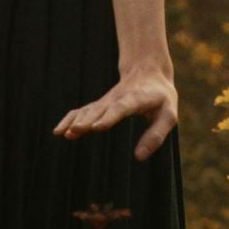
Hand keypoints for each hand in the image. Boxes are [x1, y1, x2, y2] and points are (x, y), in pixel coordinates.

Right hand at [53, 65, 177, 161]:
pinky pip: (82, 110)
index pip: (121, 108)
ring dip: (76, 121)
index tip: (96, 127)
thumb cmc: (162, 98)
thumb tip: (139, 156)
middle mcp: (118, 99)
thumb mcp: (169, 115)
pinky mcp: (100, 105)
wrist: (148, 72)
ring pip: (89, 109)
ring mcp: (106, 101)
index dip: (108, 117)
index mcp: (137, 98)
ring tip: (64, 133)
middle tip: (74, 131)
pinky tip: (58, 131)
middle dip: (87, 120)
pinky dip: (70, 118)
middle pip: (100, 109)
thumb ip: (156, 135)